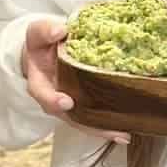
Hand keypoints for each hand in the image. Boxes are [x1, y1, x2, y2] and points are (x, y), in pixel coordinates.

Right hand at [22, 20, 130, 144]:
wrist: (45, 51)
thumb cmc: (42, 42)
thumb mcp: (39, 32)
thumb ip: (46, 31)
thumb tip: (61, 30)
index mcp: (39, 81)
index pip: (42, 93)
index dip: (53, 99)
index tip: (67, 102)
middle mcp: (54, 97)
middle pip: (68, 116)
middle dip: (87, 125)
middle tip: (107, 130)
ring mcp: (69, 103)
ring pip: (83, 121)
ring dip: (102, 130)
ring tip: (123, 136)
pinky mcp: (83, 103)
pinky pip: (94, 117)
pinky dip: (108, 124)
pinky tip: (127, 131)